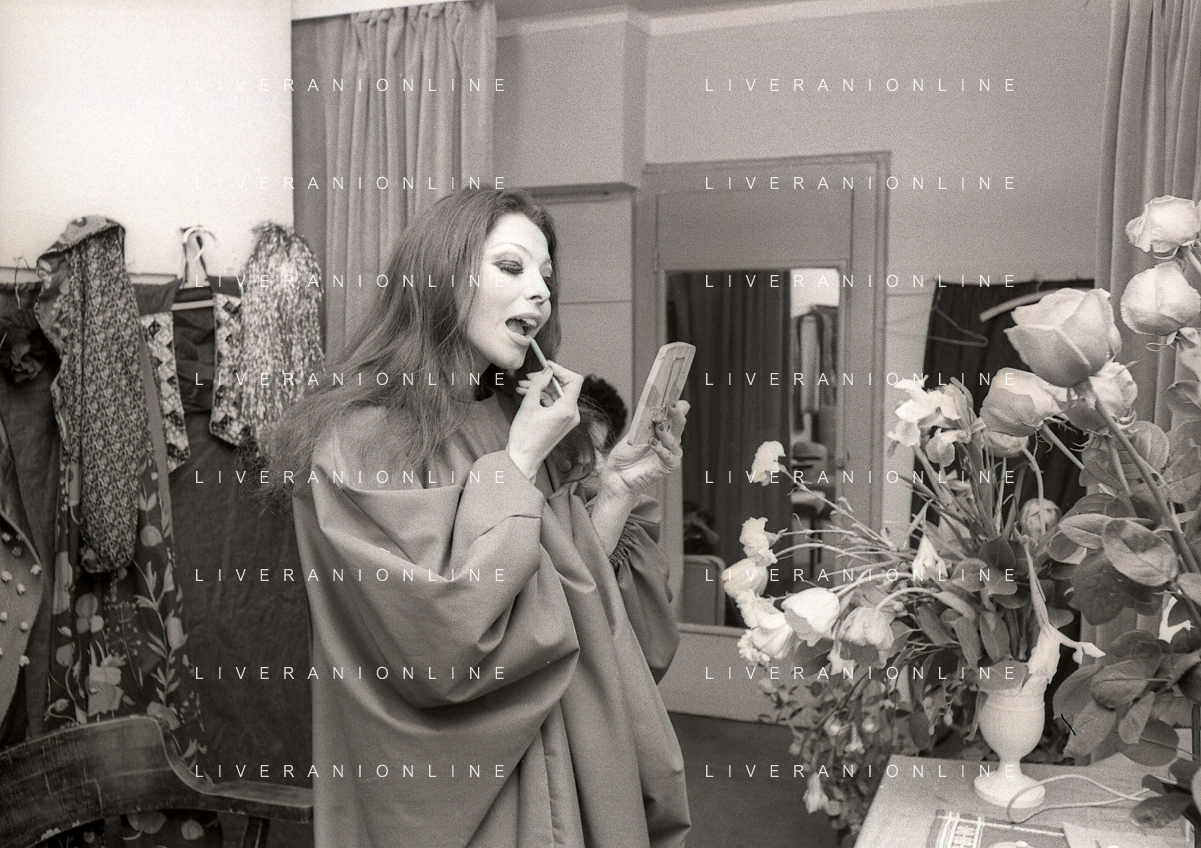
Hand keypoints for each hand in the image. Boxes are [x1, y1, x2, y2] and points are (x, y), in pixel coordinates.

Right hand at [508, 361, 582, 478]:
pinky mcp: (562, 423)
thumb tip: (547, 370)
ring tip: (523, 386)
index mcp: (567, 410)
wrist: (523, 459)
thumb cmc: (524, 436)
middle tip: (529, 376)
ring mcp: (568, 420)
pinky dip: (543, 397)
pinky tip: (527, 394)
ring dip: (542, 388)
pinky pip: (555, 404)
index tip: (546, 365)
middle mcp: (572, 415)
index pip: (575, 380)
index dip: (561, 369)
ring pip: (558, 395)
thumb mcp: (528, 405)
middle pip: (565, 387)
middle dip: (547, 379)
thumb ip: (538, 383)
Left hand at [599, 401, 688, 496]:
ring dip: (666, 433)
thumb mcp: (635, 432)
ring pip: (675, 440)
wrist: (617, 473)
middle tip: (671, 405)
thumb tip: (654, 405)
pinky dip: (662, 450)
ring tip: (658, 427)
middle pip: (679, 424)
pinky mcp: (668, 466)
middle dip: (676, 414)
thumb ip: (646, 421)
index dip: (677, 406)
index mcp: (664, 429)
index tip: (673, 396)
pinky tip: (653, 444)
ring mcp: (670, 453)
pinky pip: (669, 457)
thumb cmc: (626, 453)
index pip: (674, 415)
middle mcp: (670, 440)